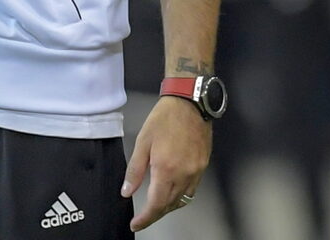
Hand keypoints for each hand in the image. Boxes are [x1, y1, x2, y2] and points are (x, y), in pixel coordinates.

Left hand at [123, 96, 211, 230]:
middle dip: (155, 215)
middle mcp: (184, 175)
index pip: (156, 204)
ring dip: (168, 208)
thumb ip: (134, 170)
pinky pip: (192, 191)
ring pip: (182, 200)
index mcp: (166, 169)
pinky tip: (171, 193)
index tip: (136, 224)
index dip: (145, 218)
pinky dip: (180, 197)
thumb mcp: (142, 142)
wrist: (189, 104)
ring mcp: (196, 172)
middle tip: (142, 218)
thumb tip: (126, 191)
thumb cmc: (163, 119)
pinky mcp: (203, 167)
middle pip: (170, 205)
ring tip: (155, 208)